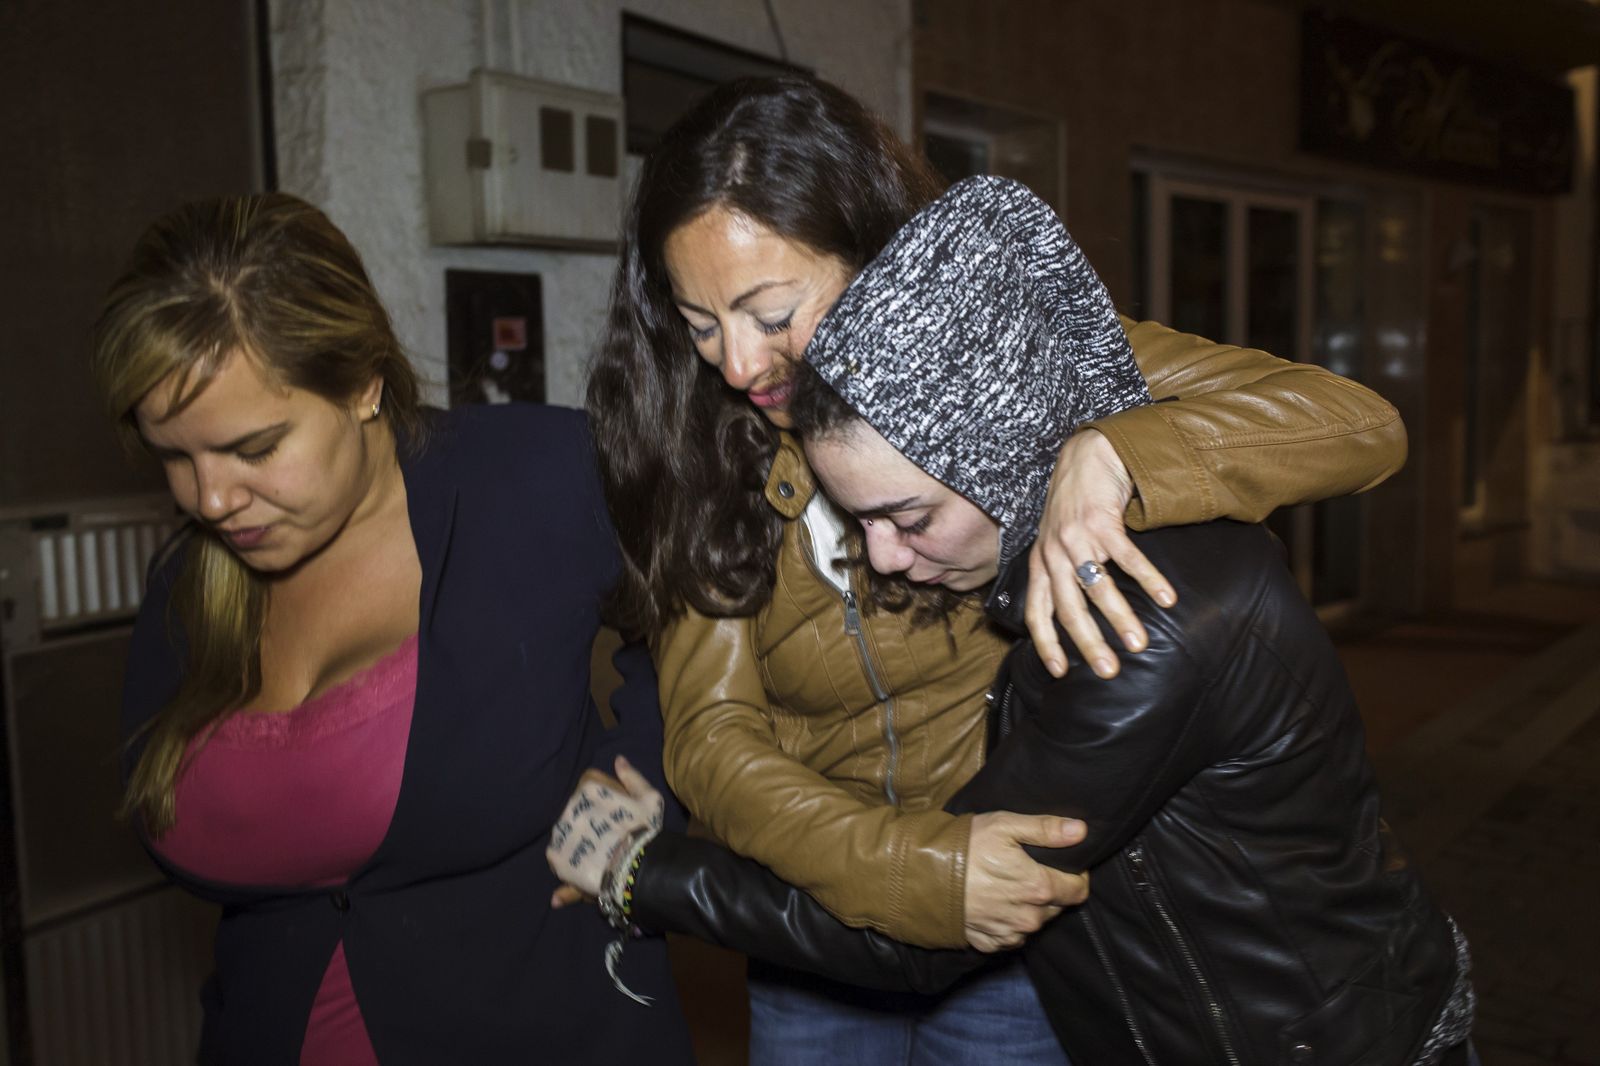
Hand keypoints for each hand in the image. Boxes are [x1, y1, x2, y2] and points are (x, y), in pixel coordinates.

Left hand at [545, 756, 663, 905]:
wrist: (634, 870)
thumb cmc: (644, 830)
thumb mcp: (649, 798)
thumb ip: (632, 777)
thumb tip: (618, 760)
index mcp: (590, 788)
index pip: (589, 780)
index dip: (603, 793)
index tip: (615, 808)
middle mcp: (569, 806)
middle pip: (577, 805)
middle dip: (589, 815)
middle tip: (610, 832)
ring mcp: (560, 831)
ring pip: (567, 827)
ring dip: (579, 835)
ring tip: (599, 852)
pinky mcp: (555, 855)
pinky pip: (560, 851)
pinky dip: (570, 856)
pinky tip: (587, 864)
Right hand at [963, 812, 1088, 952]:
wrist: (922, 875)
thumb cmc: (965, 846)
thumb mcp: (1005, 826)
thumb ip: (1046, 829)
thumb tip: (1080, 831)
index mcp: (1038, 888)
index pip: (1078, 890)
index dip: (1076, 875)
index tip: (1063, 863)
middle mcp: (1028, 917)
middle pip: (1057, 907)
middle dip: (1050, 889)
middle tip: (1028, 869)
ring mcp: (1009, 934)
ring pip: (1035, 922)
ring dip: (1029, 907)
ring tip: (1007, 885)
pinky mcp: (990, 943)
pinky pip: (1012, 936)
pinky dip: (1009, 921)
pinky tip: (994, 903)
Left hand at [1028, 429, 1176, 678]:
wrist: (1085, 458)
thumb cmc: (1073, 507)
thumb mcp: (1055, 543)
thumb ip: (1059, 576)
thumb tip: (1075, 620)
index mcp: (1041, 565)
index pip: (1037, 613)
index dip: (1046, 643)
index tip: (1059, 673)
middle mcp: (1053, 555)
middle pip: (1069, 608)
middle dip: (1089, 643)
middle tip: (1108, 671)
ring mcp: (1076, 538)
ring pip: (1097, 587)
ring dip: (1120, 618)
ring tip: (1140, 644)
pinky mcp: (1101, 522)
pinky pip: (1128, 558)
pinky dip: (1149, 580)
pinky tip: (1167, 599)